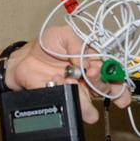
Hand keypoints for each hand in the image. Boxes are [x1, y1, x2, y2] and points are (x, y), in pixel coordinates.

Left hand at [4, 26, 132, 122]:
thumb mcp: (64, 35)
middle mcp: (89, 81)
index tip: (101, 70)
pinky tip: (56, 82)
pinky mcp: (62, 100)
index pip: (114, 74)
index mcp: (94, 63)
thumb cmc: (47, 45)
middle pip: (106, 89)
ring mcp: (76, 92)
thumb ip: (78, 43)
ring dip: (82, 97)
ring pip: (89, 105)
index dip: (115, 76)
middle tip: (88, 74)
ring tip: (69, 81)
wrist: (24, 59)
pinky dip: (63, 94)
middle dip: (99, 82)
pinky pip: (69, 105)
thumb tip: (88, 60)